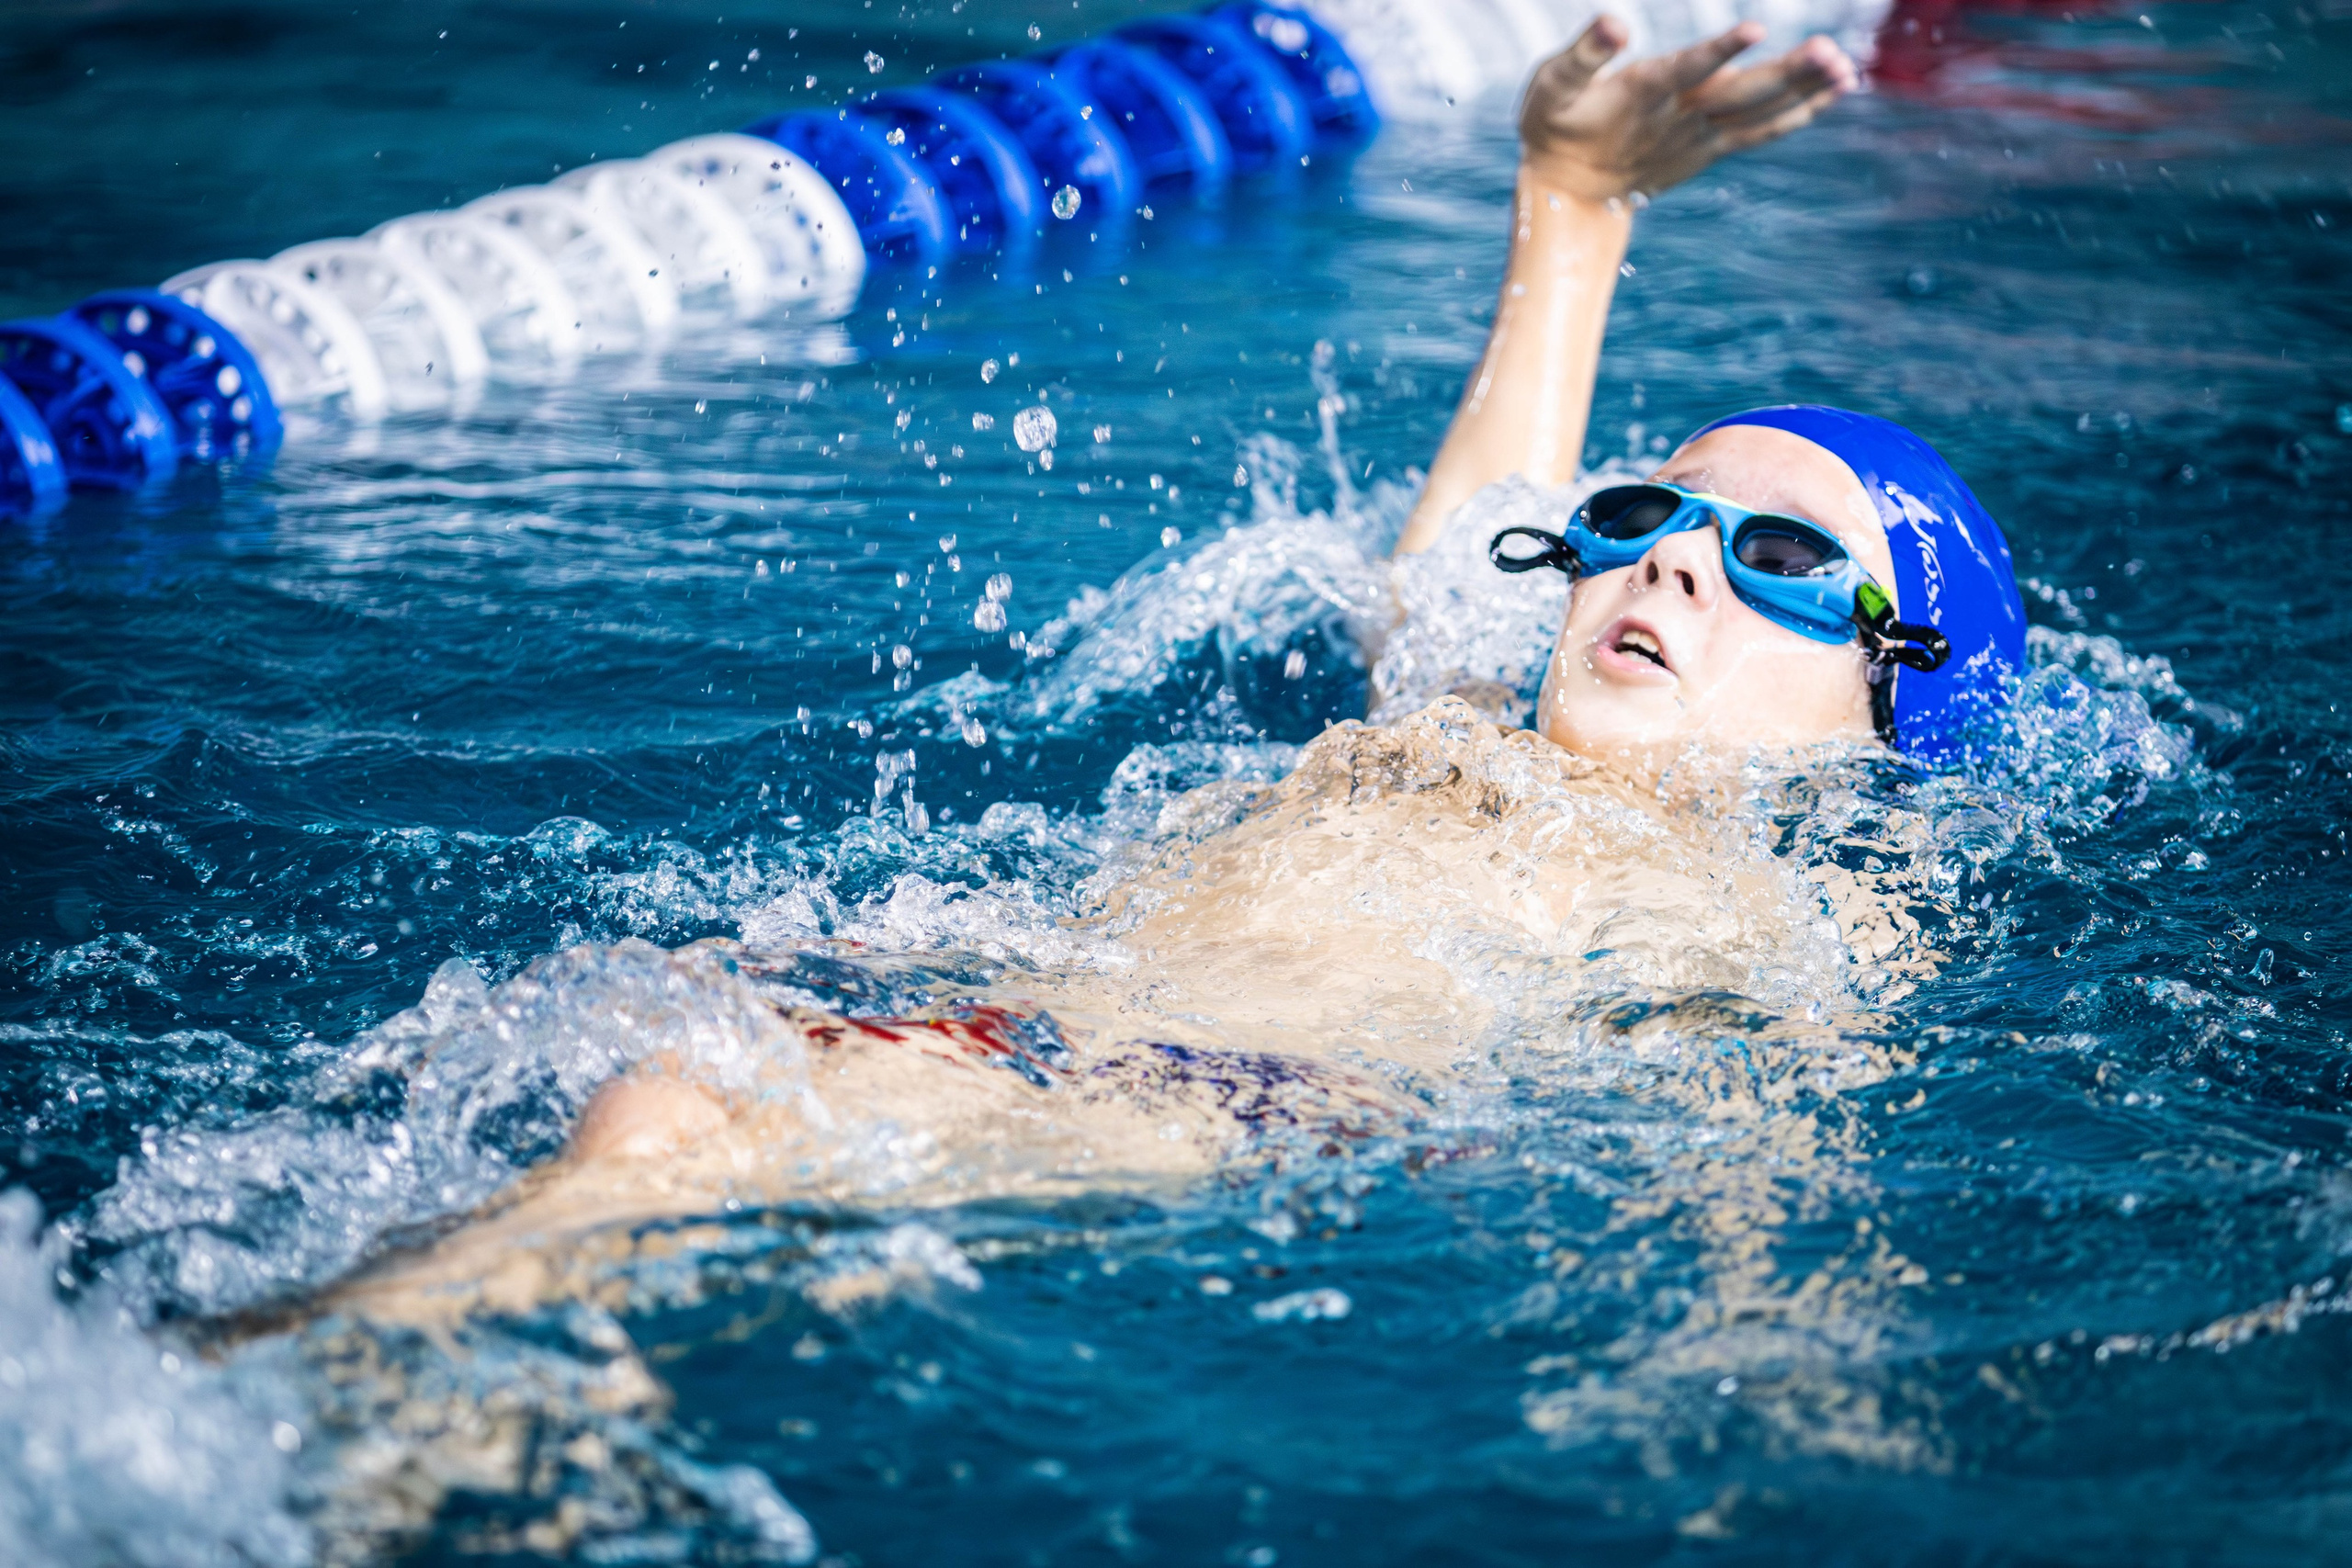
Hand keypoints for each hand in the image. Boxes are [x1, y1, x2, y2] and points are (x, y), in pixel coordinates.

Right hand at [1517, 17, 1858, 202]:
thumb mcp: (1552, 85)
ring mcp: (1700, 137)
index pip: (1684, 69)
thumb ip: (1583, 53)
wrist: (1569, 194)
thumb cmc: (1555, 126)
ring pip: (1759, 113)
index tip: (1753, 28)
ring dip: (1805, 92)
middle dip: (1785, 74)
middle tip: (1830, 51)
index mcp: (1641, 95)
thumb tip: (1614, 21)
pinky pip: (1764, 130)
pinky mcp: (1713, 147)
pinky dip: (1801, 112)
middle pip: (1740, 95)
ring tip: (1847, 69)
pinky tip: (1835, 91)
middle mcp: (1679, 119)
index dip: (1717, 51)